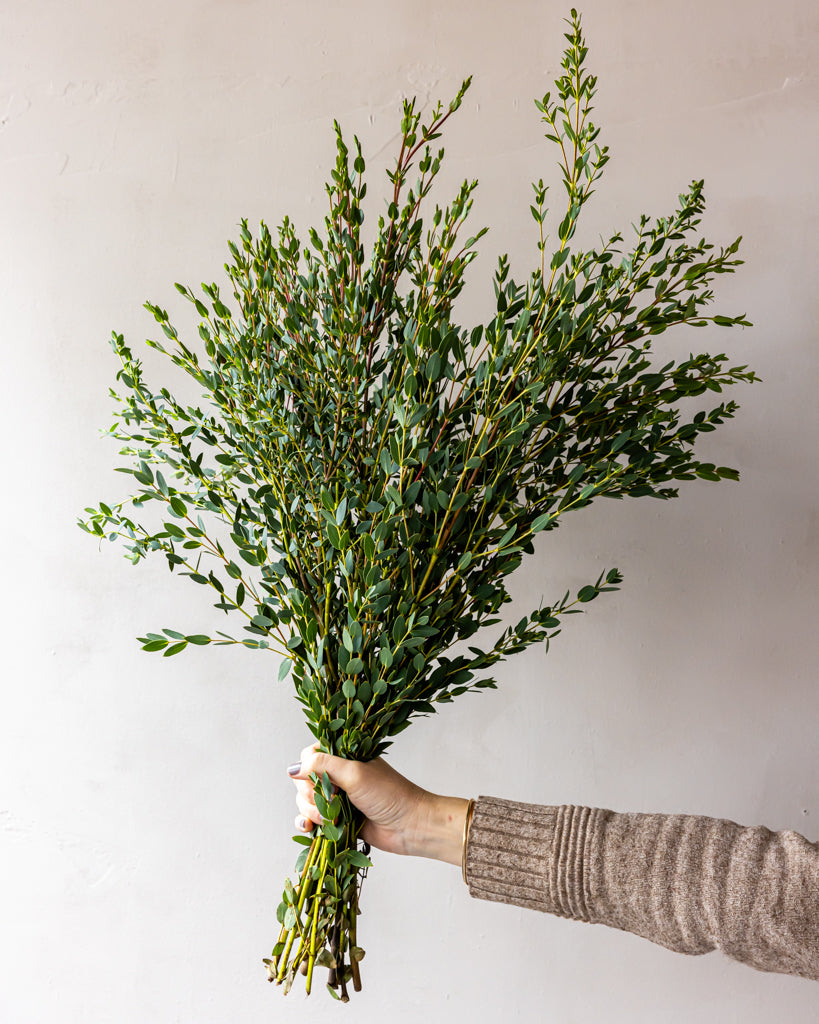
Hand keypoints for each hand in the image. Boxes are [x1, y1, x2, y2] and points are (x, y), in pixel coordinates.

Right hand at [287, 743, 467, 864]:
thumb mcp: (355, 773)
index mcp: (344, 756)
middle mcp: (339, 775)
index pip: (310, 755)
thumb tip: (293, 768)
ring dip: (311, 811)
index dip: (307, 769)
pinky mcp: (337, 819)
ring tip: (332, 818)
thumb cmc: (388, 794)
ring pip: (305, 801)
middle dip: (308, 794)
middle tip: (329, 800)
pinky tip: (311, 828)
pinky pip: (312, 820)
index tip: (316, 780)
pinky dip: (307, 824)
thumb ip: (323, 766)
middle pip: (304, 780)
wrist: (410, 826)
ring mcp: (337, 798)